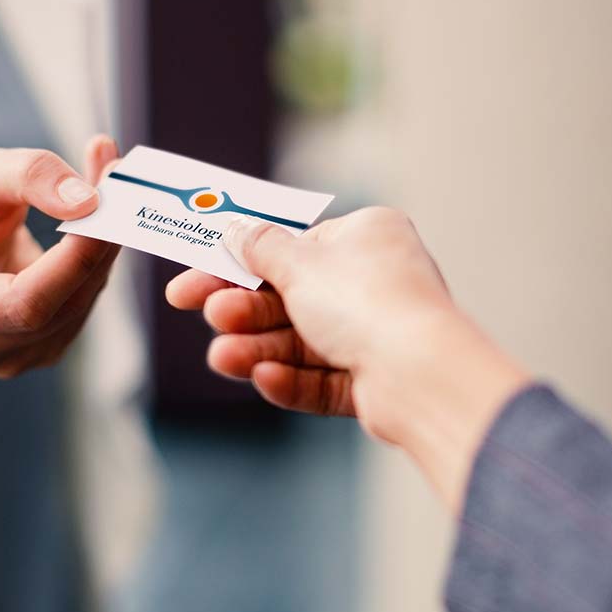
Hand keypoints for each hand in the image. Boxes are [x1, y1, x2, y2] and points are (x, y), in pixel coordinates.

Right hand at [0, 137, 119, 388]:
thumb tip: (88, 203)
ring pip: (79, 307)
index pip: (24, 303)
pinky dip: (97, 264)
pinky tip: (92, 229)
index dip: (75, 261)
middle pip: (59, 308)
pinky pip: (83, 306)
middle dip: (96, 247)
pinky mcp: (40, 350)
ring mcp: (9, 359)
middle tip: (118, 185)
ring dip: (103, 251)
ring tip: (105, 194)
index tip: (105, 208)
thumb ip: (29, 176)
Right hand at [166, 208, 528, 511]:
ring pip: (300, 342)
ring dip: (258, 348)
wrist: (423, 374)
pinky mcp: (373, 381)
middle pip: (290, 298)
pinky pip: (320, 377)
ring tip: (223, 358)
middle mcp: (372, 282)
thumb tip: (235, 231)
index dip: (234, 266)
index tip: (188, 285)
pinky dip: (290, 378)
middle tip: (209, 316)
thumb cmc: (368, 301)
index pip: (287, 248)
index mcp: (364, 237)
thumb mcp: (301, 262)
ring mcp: (375, 334)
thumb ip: (261, 247)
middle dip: (245, 312)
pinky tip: (265, 379)